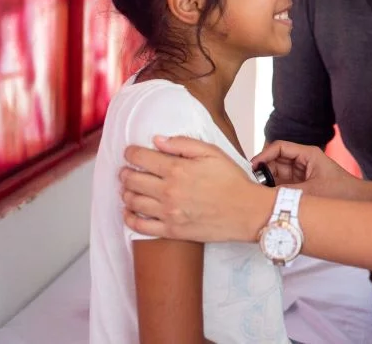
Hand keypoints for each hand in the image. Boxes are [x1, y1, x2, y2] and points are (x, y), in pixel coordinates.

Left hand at [120, 135, 272, 242]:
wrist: (247, 211)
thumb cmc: (232, 180)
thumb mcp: (212, 152)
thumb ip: (183, 144)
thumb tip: (158, 140)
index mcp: (177, 169)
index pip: (141, 158)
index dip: (131, 153)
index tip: (130, 153)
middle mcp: (168, 191)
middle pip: (132, 180)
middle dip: (125, 173)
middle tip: (126, 171)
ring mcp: (168, 212)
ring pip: (132, 202)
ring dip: (126, 193)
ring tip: (128, 189)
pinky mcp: (171, 230)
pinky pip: (139, 227)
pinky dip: (129, 218)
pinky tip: (129, 212)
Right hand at [251, 140, 362, 199]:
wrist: (358, 201)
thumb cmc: (341, 192)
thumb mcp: (311, 192)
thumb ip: (286, 192)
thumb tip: (264, 195)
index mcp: (307, 154)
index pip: (279, 147)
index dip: (263, 155)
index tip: (252, 167)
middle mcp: (303, 160)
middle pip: (275, 160)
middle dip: (263, 171)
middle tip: (252, 184)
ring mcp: (301, 172)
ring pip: (277, 173)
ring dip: (267, 182)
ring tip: (258, 193)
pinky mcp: (302, 184)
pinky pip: (283, 184)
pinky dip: (274, 190)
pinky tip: (267, 198)